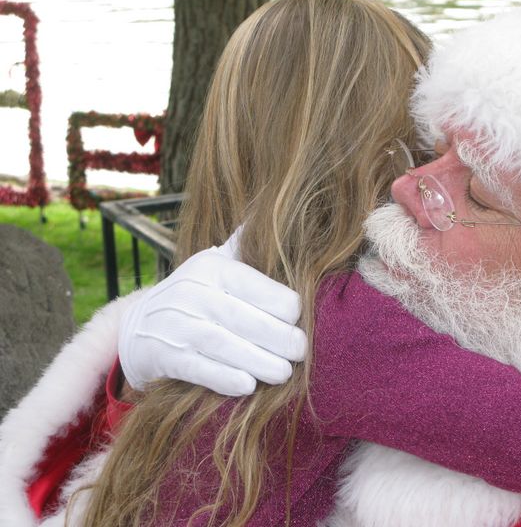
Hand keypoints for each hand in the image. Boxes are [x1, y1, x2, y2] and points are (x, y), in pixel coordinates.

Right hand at [119, 227, 305, 395]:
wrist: (138, 326)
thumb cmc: (195, 294)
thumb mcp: (215, 264)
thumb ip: (245, 248)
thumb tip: (275, 216)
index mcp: (211, 267)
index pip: (253, 284)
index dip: (283, 304)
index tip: (302, 319)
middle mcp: (191, 293)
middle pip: (241, 317)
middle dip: (277, 336)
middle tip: (301, 351)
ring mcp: (175, 325)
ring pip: (221, 344)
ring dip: (257, 360)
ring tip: (283, 373)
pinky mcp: (164, 356)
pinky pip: (197, 368)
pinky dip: (223, 378)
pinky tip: (248, 385)